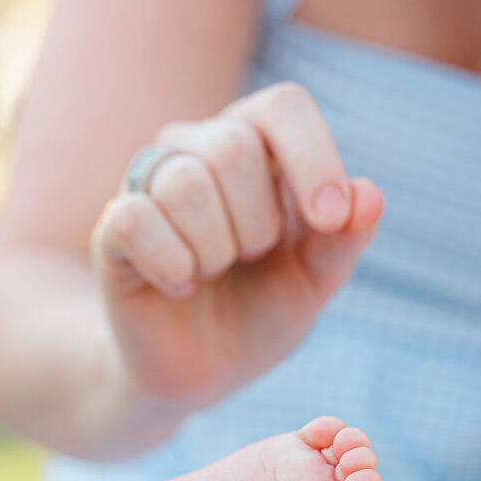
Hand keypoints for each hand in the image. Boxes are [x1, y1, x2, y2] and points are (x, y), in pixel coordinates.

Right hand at [91, 83, 383, 409]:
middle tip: (249, 260)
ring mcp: (150, 183)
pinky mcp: (112, 227)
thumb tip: (368, 195)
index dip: (312, 157)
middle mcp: (199, 147)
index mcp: (258, 145)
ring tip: (211, 273)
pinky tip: (178, 286)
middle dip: (257, 224)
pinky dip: (171, 263)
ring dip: (214, 249)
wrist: (197, 373)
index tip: (327, 219)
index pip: (283, 106)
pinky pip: (137, 219)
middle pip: (234, 146)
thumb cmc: (257, 315)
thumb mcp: (312, 284)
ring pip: (184, 182)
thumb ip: (343, 242)